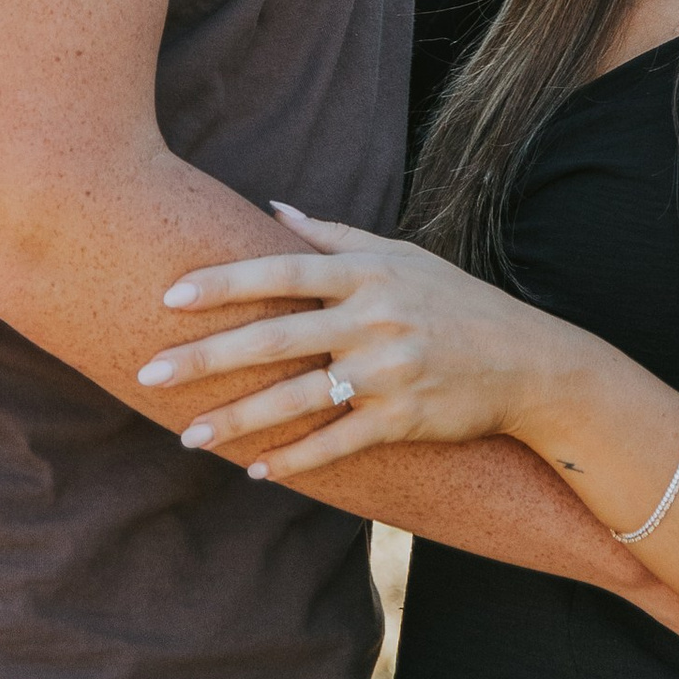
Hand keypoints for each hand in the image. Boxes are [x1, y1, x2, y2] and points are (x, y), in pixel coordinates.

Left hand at [139, 204, 578, 482]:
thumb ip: (334, 235)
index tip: (169, 294)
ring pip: (298, 397)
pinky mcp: (403, 418)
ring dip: (238, 420)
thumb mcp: (402, 255)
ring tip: (190, 436)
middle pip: (275, 337)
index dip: (224, 283)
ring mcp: (389, 370)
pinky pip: (339, 443)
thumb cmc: (456, 301)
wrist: (528, 362)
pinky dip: (297, 460)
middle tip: (150, 374)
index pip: (281, 272)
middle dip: (208, 357)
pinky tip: (257, 471)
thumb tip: (271, 208)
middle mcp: (374, 317)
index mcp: (368, 272)